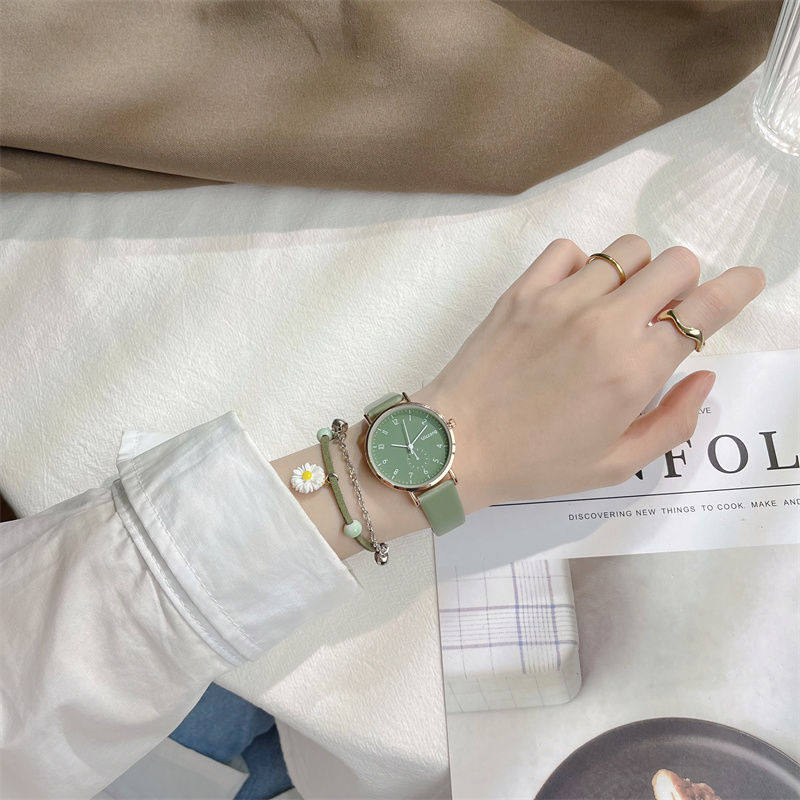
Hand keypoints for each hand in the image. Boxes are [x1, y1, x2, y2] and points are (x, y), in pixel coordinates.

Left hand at [414, 235, 763, 511]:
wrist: (458, 445)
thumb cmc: (536, 463)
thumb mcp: (616, 464)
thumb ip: (673, 421)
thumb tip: (703, 375)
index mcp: (635, 371)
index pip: (707, 310)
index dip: (737, 290)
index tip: (748, 281)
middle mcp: (605, 325)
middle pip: (676, 263)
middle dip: (684, 284)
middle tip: (662, 313)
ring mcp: (562, 301)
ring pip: (628, 249)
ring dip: (636, 271)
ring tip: (615, 304)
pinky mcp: (524, 290)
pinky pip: (570, 249)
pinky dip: (581, 265)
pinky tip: (572, 296)